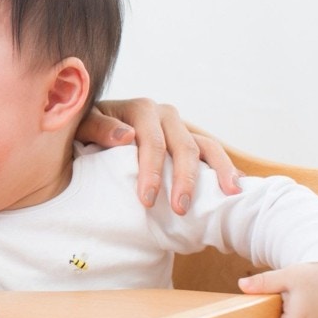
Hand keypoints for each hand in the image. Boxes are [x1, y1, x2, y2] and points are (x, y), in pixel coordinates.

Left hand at [80, 98, 242, 212]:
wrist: (92, 124)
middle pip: (183, 147)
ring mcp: (180, 127)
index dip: (151, 171)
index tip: (147, 200)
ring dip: (217, 171)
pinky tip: (234, 188)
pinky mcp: (189, 139)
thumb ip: (100, 127)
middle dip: (184, 179)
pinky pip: (212, 152)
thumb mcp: (83, 124)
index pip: (151, 142)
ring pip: (206, 146)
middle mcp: (165, 114)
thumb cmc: (85, 127)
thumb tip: (126, 136)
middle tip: (180, 209)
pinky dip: (225, 168)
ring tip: (228, 195)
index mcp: (140, 109)